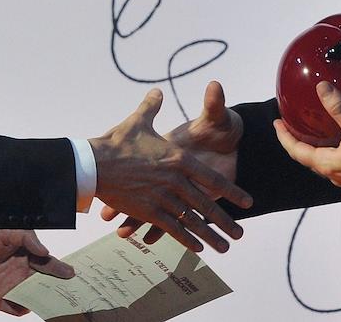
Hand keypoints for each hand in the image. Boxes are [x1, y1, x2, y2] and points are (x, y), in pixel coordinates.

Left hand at [0, 229, 74, 315]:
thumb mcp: (6, 229)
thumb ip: (28, 238)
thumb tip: (45, 252)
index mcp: (23, 253)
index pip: (46, 262)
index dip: (59, 267)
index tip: (72, 272)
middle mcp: (19, 271)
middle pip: (43, 281)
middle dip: (57, 286)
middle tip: (72, 291)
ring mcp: (9, 286)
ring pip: (32, 295)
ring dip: (43, 298)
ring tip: (56, 301)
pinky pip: (14, 308)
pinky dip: (23, 308)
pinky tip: (31, 306)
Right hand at [90, 88, 252, 253]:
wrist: (93, 163)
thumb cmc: (117, 141)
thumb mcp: (139, 121)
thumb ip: (152, 107)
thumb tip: (157, 92)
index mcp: (178, 158)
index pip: (212, 179)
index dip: (232, 191)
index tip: (247, 203)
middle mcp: (175, 180)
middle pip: (206, 204)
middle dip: (225, 221)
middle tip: (240, 234)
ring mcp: (162, 198)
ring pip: (191, 221)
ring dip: (209, 235)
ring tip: (225, 248)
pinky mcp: (147, 211)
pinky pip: (171, 228)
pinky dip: (185, 239)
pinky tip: (197, 248)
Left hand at [274, 81, 340, 190]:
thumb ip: (338, 107)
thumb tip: (321, 87)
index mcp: (328, 164)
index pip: (296, 151)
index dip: (284, 137)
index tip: (276, 123)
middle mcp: (334, 174)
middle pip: (308, 158)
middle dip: (297, 142)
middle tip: (291, 126)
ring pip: (322, 162)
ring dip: (314, 148)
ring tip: (313, 132)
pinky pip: (337, 162)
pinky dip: (330, 150)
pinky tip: (340, 141)